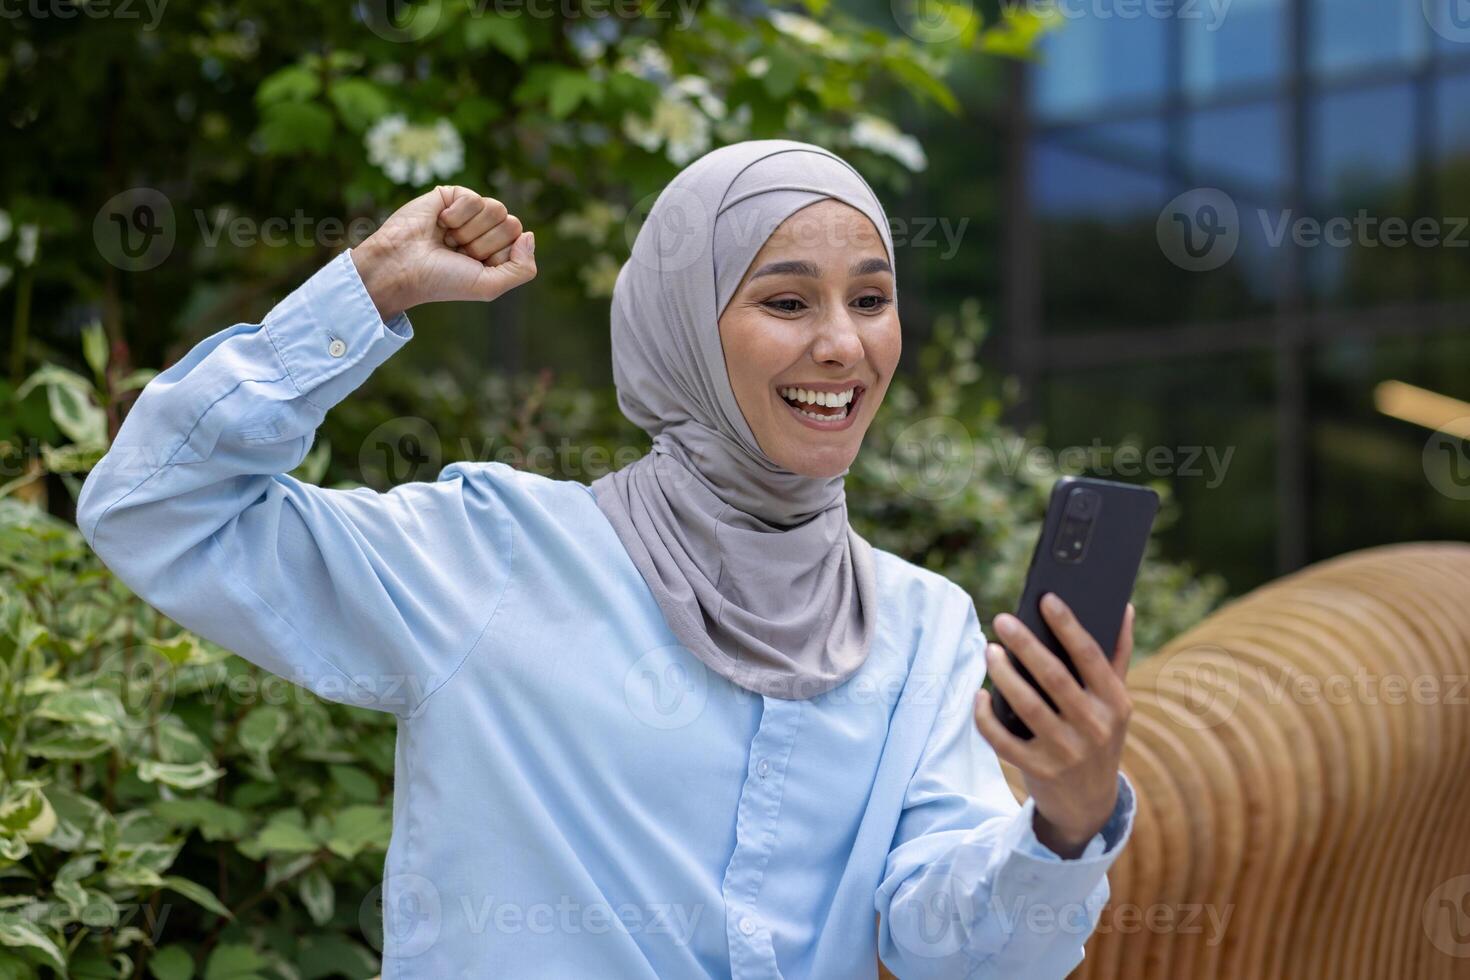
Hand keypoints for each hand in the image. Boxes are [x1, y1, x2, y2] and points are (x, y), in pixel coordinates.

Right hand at [351, 185, 536, 319]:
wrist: (402, 266)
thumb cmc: (442, 280)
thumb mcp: (490, 286)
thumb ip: (522, 269)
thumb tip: (529, 235)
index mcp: (496, 252)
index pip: (520, 241)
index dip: (498, 255)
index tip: (471, 265)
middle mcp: (485, 231)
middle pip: (511, 223)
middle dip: (484, 243)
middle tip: (458, 252)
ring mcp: (470, 212)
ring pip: (496, 208)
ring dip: (470, 230)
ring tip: (448, 239)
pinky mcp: (452, 195)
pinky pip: (473, 198)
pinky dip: (456, 215)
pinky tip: (440, 223)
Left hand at [973, 596, 1134, 858]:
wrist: (1089, 803)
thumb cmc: (1098, 735)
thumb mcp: (1116, 702)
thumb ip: (1117, 656)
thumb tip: (1125, 606)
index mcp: (1115, 702)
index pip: (1090, 656)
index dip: (1068, 625)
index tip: (1046, 598)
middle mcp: (1094, 726)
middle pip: (1053, 677)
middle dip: (1025, 645)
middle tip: (1002, 620)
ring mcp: (1066, 751)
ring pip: (1026, 705)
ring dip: (1003, 675)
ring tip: (989, 651)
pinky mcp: (1038, 770)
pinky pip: (1003, 740)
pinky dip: (987, 717)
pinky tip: (981, 695)